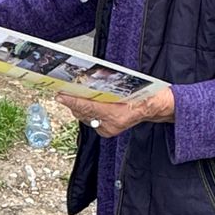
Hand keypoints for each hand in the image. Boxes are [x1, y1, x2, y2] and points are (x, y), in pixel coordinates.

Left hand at [58, 86, 174, 138]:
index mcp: (115, 113)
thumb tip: (85, 82)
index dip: (72, 101)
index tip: (60, 95)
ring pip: (86, 118)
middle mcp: (111, 124)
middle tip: (63, 93)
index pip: (88, 107)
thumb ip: (105, 86)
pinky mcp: (108, 132)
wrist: (154, 106)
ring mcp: (109, 129)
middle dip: (73, 103)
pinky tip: (84, 106)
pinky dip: (87, 113)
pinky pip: (91, 122)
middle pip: (84, 114)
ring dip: (79, 108)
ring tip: (71, 97)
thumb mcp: (124, 85)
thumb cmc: (143, 93)